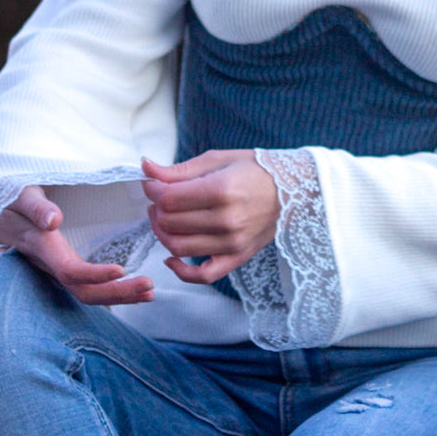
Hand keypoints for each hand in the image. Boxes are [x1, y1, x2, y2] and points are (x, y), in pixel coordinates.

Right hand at [0, 184, 154, 306]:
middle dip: (117, 292)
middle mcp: (50, 264)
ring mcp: (56, 269)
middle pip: (83, 291)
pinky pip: (88, 285)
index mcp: (42, 247)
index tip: (122, 269)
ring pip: (86, 292)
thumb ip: (36, 207)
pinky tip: (135, 289)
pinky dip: (113, 289)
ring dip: (119, 295)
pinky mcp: (63, 267)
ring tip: (150, 292)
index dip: (95, 274)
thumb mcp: (21, 195)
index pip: (69, 270)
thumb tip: (54, 220)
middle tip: (150, 287)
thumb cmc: (10, 199)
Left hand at [142, 150, 279, 285]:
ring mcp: (232, 243)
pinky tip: (171, 257)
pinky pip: (203, 275)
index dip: (152, 190)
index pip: (169, 199)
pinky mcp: (237, 257)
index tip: (152, 182)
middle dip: (156, 208)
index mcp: (222, 190)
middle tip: (159, 197)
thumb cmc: (254, 170)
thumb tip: (145, 168)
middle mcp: (227, 220)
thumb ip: (179, 170)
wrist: (291, 189)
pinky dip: (181, 271)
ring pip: (178, 247)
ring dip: (161, 233)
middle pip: (170, 222)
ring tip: (163, 218)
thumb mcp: (217, 160)